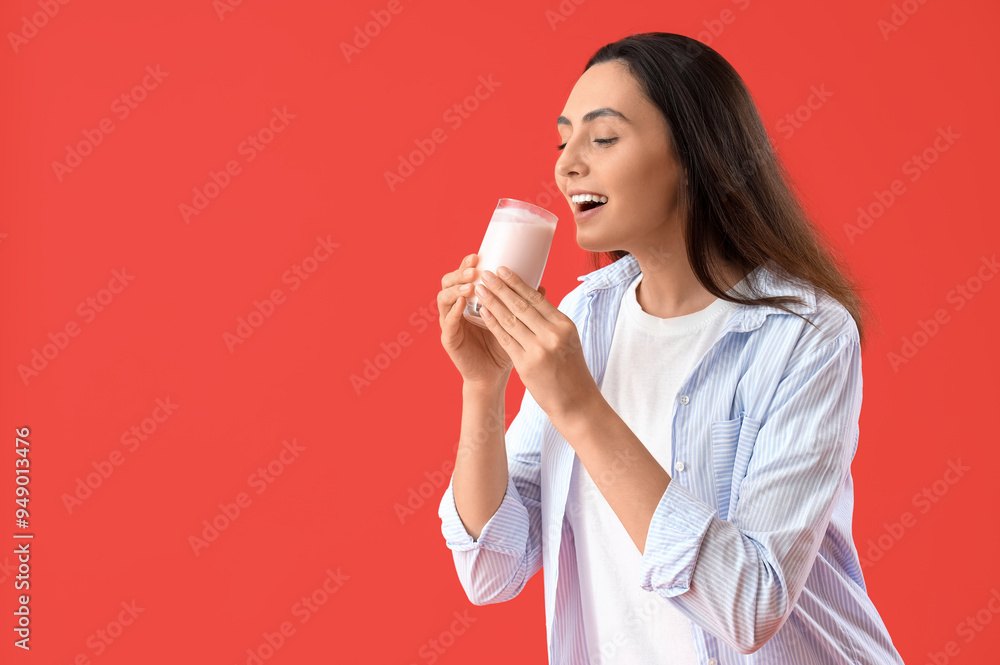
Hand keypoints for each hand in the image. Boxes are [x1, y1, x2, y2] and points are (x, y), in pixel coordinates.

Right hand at [437, 254, 546, 391]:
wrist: (493, 376)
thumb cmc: (504, 347)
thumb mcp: (513, 322)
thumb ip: (522, 304)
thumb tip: (542, 286)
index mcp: (468, 300)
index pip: (463, 275)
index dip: (467, 264)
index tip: (478, 254)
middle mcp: (456, 308)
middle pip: (449, 282)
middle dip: (459, 272)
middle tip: (473, 267)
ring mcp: (450, 323)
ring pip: (443, 298)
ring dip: (456, 288)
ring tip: (470, 283)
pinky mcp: (449, 340)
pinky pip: (448, 322)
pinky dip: (454, 311)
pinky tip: (462, 302)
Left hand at [473, 265, 598, 422]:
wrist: (576, 403)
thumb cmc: (571, 371)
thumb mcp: (568, 340)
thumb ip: (551, 322)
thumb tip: (535, 298)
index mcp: (564, 325)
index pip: (537, 298)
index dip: (517, 283)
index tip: (502, 269)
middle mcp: (553, 334)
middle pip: (521, 305)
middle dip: (501, 287)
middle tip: (486, 273)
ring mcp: (539, 349)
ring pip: (510, 319)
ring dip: (492, 302)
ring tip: (479, 289)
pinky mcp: (526, 365)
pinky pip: (505, 339)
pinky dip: (493, 323)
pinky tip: (482, 312)